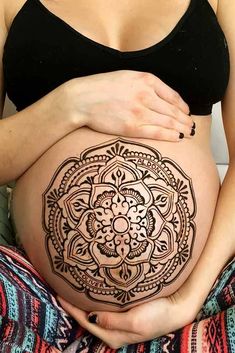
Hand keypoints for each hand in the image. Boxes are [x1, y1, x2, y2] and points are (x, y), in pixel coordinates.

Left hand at [57, 291, 195, 348]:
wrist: (178, 308)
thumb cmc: (159, 315)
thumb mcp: (135, 320)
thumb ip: (112, 321)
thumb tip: (90, 318)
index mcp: (113, 336)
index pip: (85, 321)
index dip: (71, 308)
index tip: (58, 293)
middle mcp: (113, 331)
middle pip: (87, 318)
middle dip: (74, 306)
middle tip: (61, 289)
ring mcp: (119, 322)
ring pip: (94, 312)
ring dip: (83, 302)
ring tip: (72, 288)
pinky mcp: (125, 314)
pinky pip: (104, 308)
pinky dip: (95, 300)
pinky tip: (92, 291)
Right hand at [65, 70, 193, 140]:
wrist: (81, 99)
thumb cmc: (101, 87)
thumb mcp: (127, 76)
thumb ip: (145, 84)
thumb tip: (160, 96)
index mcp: (146, 80)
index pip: (172, 95)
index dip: (183, 106)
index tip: (186, 112)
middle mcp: (145, 95)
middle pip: (173, 110)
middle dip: (185, 119)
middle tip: (193, 126)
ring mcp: (139, 112)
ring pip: (168, 121)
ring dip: (181, 128)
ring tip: (189, 133)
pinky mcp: (132, 127)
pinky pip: (157, 132)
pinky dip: (170, 135)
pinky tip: (178, 138)